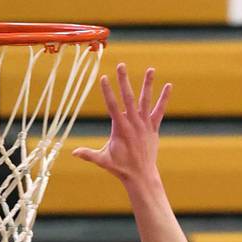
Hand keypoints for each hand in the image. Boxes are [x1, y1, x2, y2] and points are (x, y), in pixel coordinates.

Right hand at [72, 64, 170, 184]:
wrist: (141, 176)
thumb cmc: (120, 168)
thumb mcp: (103, 160)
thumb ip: (89, 155)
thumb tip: (73, 153)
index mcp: (120, 129)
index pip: (112, 106)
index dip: (108, 92)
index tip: (104, 78)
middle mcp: (134, 124)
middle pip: (128, 98)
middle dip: (124, 81)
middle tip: (121, 65)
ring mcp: (145, 125)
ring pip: (146, 101)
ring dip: (147, 84)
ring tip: (151, 69)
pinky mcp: (153, 128)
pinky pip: (159, 111)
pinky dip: (164, 99)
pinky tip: (168, 86)